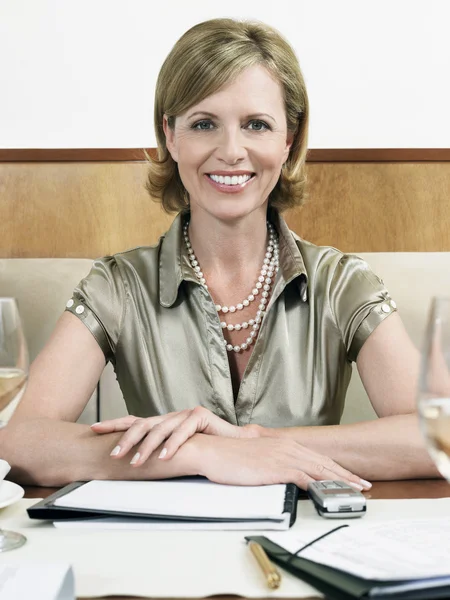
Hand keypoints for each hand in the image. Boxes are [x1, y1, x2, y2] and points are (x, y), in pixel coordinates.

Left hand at [91, 407, 257, 466]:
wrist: (239, 449)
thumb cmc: (209, 455)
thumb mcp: (178, 456)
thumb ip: (160, 455)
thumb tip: (132, 467)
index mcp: (165, 424)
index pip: (135, 422)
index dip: (115, 424)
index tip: (94, 429)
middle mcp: (172, 416)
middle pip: (143, 423)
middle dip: (126, 439)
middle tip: (113, 455)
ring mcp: (186, 413)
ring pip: (161, 428)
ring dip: (146, 447)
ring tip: (134, 462)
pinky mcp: (201, 416)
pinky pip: (183, 431)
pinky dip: (172, 445)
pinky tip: (163, 457)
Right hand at [192, 434, 367, 490]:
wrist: (213, 451)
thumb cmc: (229, 456)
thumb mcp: (256, 457)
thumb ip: (272, 462)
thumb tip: (282, 473)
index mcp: (283, 444)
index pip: (316, 457)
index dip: (335, 468)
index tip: (349, 477)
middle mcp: (287, 447)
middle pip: (323, 463)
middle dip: (345, 475)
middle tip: (362, 485)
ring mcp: (283, 456)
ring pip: (319, 470)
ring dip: (339, 481)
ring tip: (355, 491)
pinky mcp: (276, 468)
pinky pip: (303, 478)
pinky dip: (319, 486)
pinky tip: (329, 494)